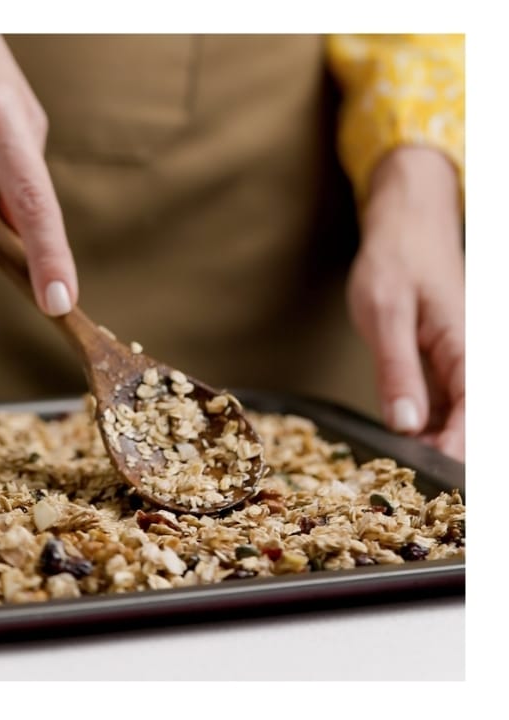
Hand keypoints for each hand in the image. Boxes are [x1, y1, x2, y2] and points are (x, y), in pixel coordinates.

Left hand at [348, 146, 463, 459]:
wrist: (406, 229)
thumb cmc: (396, 262)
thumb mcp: (385, 315)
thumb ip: (396, 370)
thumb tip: (406, 424)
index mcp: (469, 348)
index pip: (476, 412)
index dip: (456, 450)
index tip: (434, 478)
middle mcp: (474, 360)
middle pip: (472, 422)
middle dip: (447, 454)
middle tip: (411, 482)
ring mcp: (462, 364)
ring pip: (460, 419)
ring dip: (435, 444)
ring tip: (401, 468)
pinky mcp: (446, 366)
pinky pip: (446, 407)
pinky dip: (427, 427)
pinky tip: (404, 442)